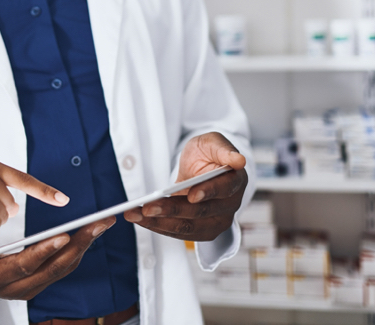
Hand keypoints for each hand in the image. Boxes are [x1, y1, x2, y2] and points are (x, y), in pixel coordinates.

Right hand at [0, 217, 115, 299]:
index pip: (25, 266)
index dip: (45, 252)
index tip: (63, 236)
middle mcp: (17, 287)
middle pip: (53, 267)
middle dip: (78, 245)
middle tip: (98, 223)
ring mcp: (30, 285)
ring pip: (63, 267)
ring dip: (84, 245)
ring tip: (101, 223)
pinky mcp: (38, 278)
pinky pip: (62, 265)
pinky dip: (79, 247)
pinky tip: (89, 231)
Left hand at [125, 132, 246, 241]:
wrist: (203, 167)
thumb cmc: (208, 152)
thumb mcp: (213, 141)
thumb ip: (223, 149)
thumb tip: (239, 160)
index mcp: (236, 181)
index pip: (224, 189)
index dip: (208, 192)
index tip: (192, 195)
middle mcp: (230, 205)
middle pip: (200, 212)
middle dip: (172, 210)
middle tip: (147, 207)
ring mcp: (217, 221)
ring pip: (187, 226)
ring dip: (159, 223)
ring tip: (135, 215)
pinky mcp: (202, 231)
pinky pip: (179, 232)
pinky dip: (158, 227)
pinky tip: (140, 219)